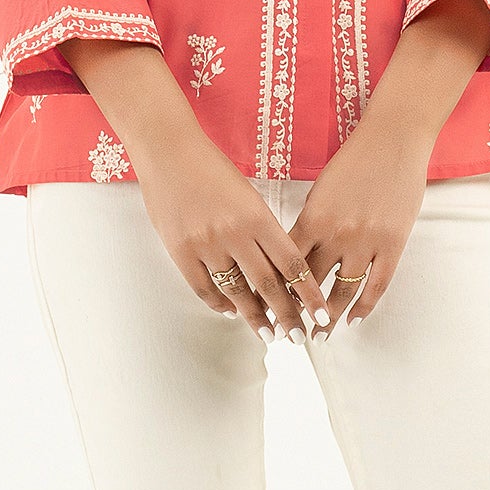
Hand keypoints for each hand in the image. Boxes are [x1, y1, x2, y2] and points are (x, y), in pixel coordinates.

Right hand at [129, 129, 334, 340]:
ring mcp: (206, 244)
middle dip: (287, 316)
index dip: (309, 294)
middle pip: (268, 285)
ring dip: (254, 317)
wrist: (168, 151)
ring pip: (236, 292)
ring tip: (268, 334)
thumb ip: (262, 230)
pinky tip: (231, 312)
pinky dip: (219, 304)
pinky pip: (204, 288)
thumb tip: (277, 268)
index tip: (320, 315)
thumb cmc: (212, 168)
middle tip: (298, 338)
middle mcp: (234, 234)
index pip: (292, 264)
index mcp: (258, 217)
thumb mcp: (248, 195)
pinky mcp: (180, 251)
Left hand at [282, 113, 434, 333]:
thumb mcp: (321, 190)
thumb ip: (311, 222)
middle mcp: (337, 234)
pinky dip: (364, 307)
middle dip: (297, 312)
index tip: (265, 310)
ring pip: (343, 292)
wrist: (394, 139)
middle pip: (311, 284)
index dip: (275, 291)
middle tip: (287, 333)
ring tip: (319, 336)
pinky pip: (377, 285)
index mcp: (313, 218)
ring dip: (329, 318)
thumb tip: (296, 252)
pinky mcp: (393, 244)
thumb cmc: (354, 160)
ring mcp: (367, 241)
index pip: (287, 264)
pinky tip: (353, 321)